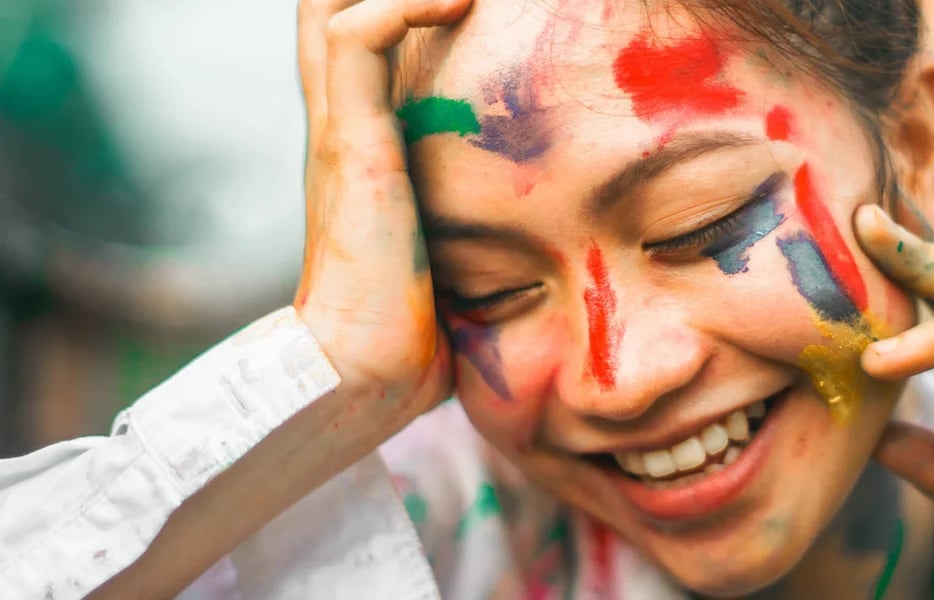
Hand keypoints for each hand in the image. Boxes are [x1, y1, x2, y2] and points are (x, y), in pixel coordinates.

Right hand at [295, 0, 471, 430]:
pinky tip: (461, 3)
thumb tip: (538, 230)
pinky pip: (358, 39)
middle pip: (325, 10)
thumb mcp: (448, 251)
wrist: (361, 372)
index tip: (455, 1)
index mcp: (358, 145)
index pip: (351, 44)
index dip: (389, 4)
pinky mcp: (351, 145)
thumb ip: (469, 221)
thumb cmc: (412, 328)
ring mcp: (340, 131)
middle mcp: (339, 125)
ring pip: (331, 6)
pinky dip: (405, 5)